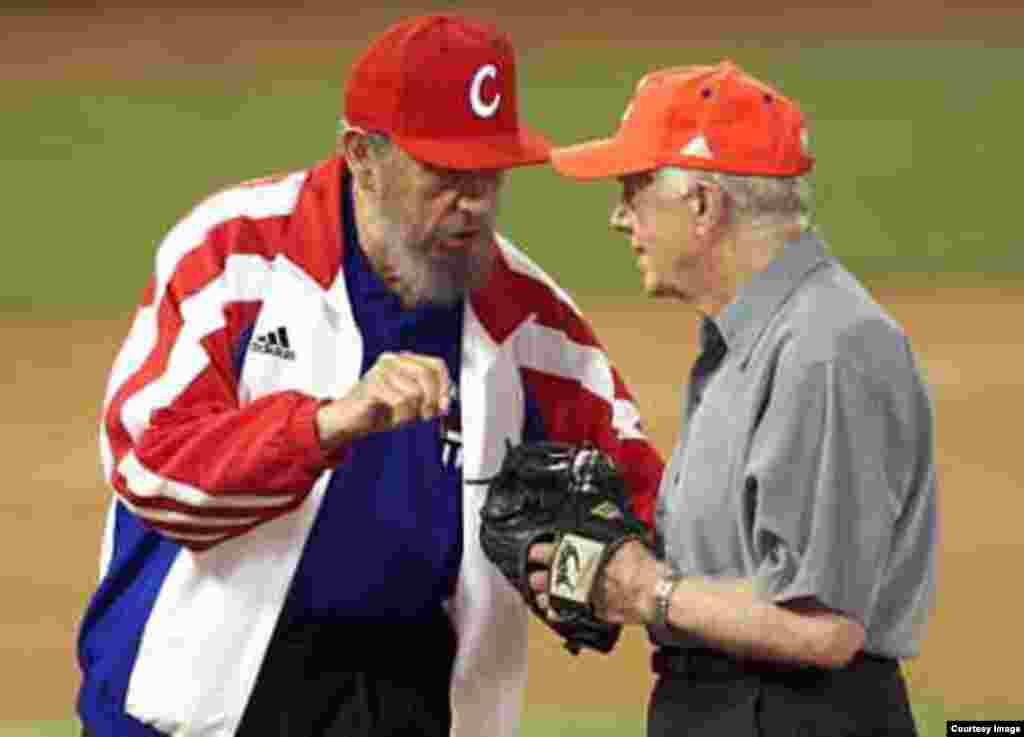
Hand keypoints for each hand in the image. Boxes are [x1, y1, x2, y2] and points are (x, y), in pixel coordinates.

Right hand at [317, 352, 450, 448]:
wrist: (348, 422)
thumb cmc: (379, 411)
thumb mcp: (410, 404)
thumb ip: (428, 399)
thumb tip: (446, 403)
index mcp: (404, 360)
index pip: (437, 365)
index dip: (445, 386)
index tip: (444, 406)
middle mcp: (393, 360)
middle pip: (427, 376)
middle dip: (431, 400)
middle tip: (426, 416)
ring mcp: (382, 370)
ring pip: (415, 391)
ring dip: (412, 412)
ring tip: (401, 417)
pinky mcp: (373, 383)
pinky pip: (400, 401)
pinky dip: (401, 416)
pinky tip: (392, 418)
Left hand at [528, 539, 660, 624]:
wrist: (652, 591)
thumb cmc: (640, 564)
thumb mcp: (621, 537)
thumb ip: (607, 527)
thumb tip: (606, 513)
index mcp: (575, 554)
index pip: (543, 551)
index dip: (537, 552)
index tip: (536, 552)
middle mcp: (571, 576)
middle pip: (540, 577)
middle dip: (538, 575)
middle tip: (538, 573)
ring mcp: (577, 596)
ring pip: (547, 597)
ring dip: (543, 593)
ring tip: (542, 591)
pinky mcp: (587, 612)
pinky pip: (563, 613)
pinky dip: (557, 611)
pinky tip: (553, 609)